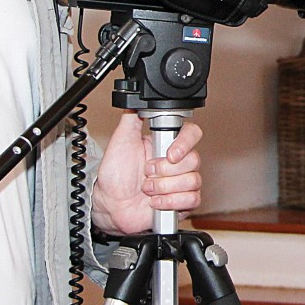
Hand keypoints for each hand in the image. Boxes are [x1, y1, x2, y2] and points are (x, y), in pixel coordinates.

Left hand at [91, 113, 203, 234]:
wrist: (111, 204)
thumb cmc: (115, 175)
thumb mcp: (121, 141)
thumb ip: (132, 118)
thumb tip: (137, 100)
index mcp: (166, 145)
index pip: (192, 134)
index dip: (184, 144)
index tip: (169, 154)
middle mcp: (177, 163)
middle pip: (194, 160)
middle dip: (165, 171)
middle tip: (147, 173)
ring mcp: (181, 183)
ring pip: (193, 181)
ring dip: (165, 187)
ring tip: (148, 188)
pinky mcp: (182, 202)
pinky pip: (192, 199)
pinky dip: (170, 201)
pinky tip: (155, 201)